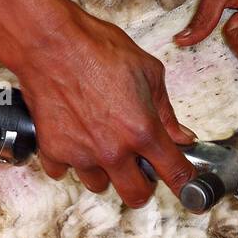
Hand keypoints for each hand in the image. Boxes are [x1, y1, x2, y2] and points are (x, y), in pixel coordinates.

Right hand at [10, 2, 195, 207]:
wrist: (50, 41)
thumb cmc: (96, 49)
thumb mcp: (147, 71)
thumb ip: (166, 111)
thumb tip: (180, 135)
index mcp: (142, 131)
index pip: (175, 174)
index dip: (185, 183)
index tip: (187, 188)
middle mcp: (113, 150)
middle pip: (136, 196)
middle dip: (141, 185)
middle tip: (139, 168)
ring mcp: (82, 155)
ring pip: (99, 185)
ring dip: (104, 171)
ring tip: (101, 143)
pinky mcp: (54, 152)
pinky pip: (64, 171)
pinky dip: (69, 160)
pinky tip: (73, 138)